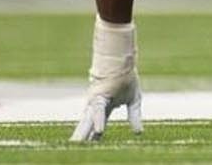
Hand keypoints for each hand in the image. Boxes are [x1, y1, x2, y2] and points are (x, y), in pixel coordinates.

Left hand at [70, 19, 142, 141]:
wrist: (123, 61)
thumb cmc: (127, 78)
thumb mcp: (135, 101)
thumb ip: (134, 117)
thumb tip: (139, 134)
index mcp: (103, 108)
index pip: (97, 128)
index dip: (94, 139)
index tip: (89, 148)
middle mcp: (96, 107)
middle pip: (87, 127)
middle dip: (81, 139)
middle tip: (72, 148)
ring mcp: (95, 102)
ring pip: (87, 122)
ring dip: (82, 134)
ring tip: (75, 145)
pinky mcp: (99, 97)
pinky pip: (100, 111)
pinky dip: (99, 121)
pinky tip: (99, 132)